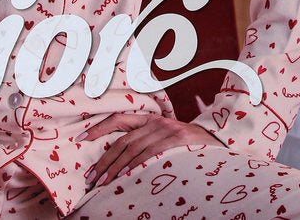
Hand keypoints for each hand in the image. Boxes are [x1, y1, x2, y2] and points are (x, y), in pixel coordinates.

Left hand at [77, 112, 224, 187]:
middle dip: (105, 159)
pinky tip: (126, 176)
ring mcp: (166, 130)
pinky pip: (151, 155)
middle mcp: (156, 121)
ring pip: (133, 149)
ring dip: (116, 168)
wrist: (218, 143)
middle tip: (91, 176)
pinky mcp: (177, 141)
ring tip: (104, 182)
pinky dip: (136, 166)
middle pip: (122, 140)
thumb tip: (119, 158)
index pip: (118, 120)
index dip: (99, 128)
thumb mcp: (165, 137)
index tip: (81, 139)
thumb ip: (145, 142)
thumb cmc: (187, 145)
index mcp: (150, 118)